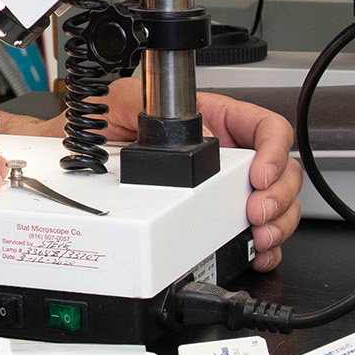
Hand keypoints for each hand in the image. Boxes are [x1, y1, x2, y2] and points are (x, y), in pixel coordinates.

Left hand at [0, 82, 302, 270]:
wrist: (74, 161)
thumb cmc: (101, 127)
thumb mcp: (120, 102)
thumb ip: (148, 103)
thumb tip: (179, 122)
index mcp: (214, 120)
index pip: (266, 128)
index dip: (275, 151)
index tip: (260, 175)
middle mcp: (225, 155)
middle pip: (280, 172)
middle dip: (278, 197)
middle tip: (255, 214)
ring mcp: (223, 189)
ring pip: (274, 206)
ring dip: (275, 225)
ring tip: (257, 236)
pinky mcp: (215, 220)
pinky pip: (255, 235)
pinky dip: (263, 248)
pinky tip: (255, 252)